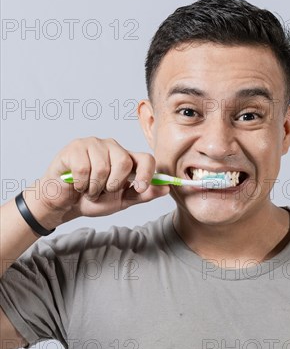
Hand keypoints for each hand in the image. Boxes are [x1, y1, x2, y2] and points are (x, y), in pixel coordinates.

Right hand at [23, 136, 168, 227]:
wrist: (65, 204)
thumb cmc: (93, 199)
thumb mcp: (122, 201)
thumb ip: (143, 195)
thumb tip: (166, 188)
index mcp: (127, 159)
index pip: (146, 158)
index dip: (146, 174)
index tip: (139, 188)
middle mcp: (113, 147)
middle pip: (125, 162)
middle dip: (113, 185)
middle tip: (102, 191)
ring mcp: (94, 144)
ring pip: (103, 167)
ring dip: (94, 187)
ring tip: (88, 189)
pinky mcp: (76, 147)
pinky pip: (84, 168)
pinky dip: (80, 183)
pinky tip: (76, 183)